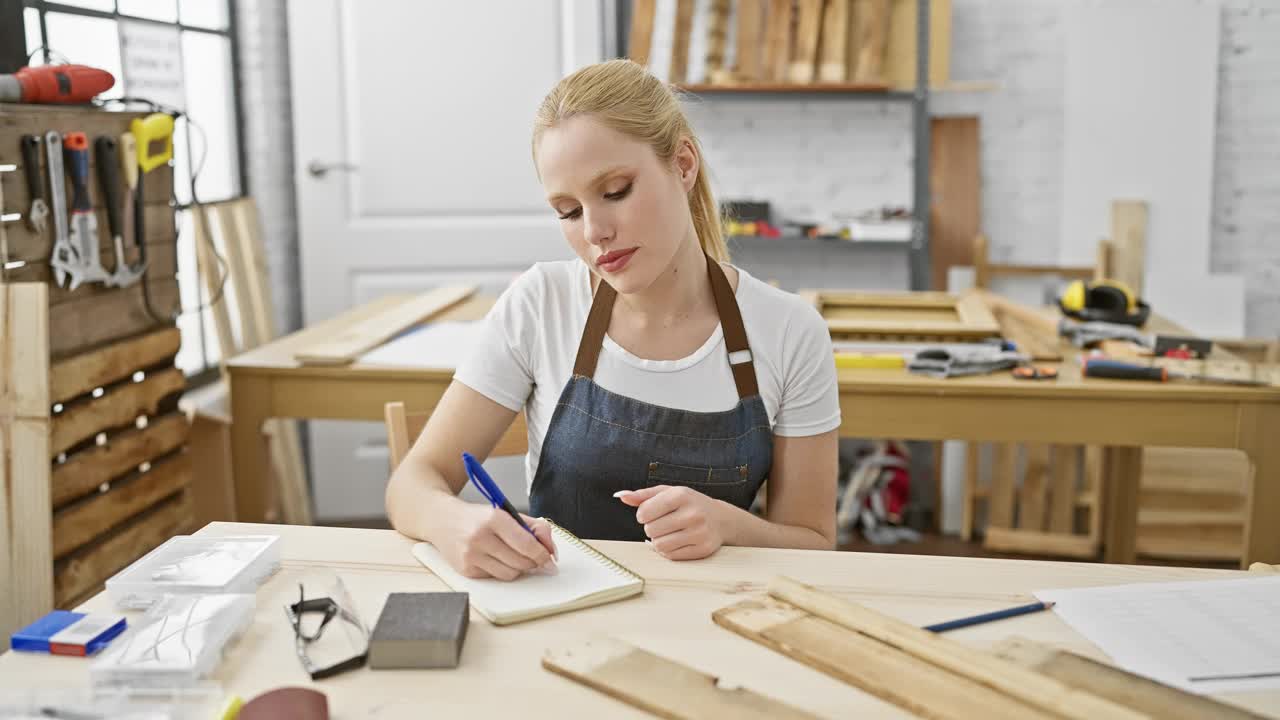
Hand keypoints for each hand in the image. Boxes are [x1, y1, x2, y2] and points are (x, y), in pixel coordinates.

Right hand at [443, 503, 557, 580]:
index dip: (542, 554)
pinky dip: (501, 570)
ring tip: (514, 556)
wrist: (441, 520)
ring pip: (510, 574)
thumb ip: (533, 527)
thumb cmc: (477, 517)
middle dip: (533, 562)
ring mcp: (471, 556)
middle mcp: (480, 537)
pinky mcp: (465, 570)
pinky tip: (495, 558)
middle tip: (535, 558)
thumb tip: (551, 550)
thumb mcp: (505, 513)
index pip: (526, 544)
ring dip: (518, 568)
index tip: (549, 557)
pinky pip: (495, 577)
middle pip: (521, 562)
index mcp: (493, 518)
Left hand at [616, 485, 729, 559]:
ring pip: (659, 546)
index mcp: (681, 495)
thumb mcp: (667, 492)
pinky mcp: (702, 549)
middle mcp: (693, 514)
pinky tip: (678, 541)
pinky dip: (669, 550)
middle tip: (663, 523)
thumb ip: (642, 495)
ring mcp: (699, 533)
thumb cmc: (688, 503)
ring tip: (669, 532)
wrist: (720, 518)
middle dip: (652, 528)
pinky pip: (671, 556)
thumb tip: (620, 496)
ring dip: (659, 541)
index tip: (651, 512)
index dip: (643, 515)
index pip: (644, 512)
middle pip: (651, 530)